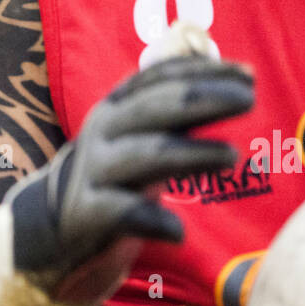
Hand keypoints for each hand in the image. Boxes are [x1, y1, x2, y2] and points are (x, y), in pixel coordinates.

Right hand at [7, 54, 253, 291]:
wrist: (55, 226)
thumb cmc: (116, 176)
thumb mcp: (142, 135)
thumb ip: (178, 110)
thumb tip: (235, 77)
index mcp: (117, 106)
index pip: (160, 78)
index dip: (205, 72)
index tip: (248, 75)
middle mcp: (103, 131)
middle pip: (156, 108)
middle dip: (204, 99)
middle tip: (249, 99)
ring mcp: (94, 172)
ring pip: (145, 154)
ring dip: (190, 153)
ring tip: (231, 156)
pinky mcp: (86, 213)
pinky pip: (122, 213)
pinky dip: (152, 220)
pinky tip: (179, 232)